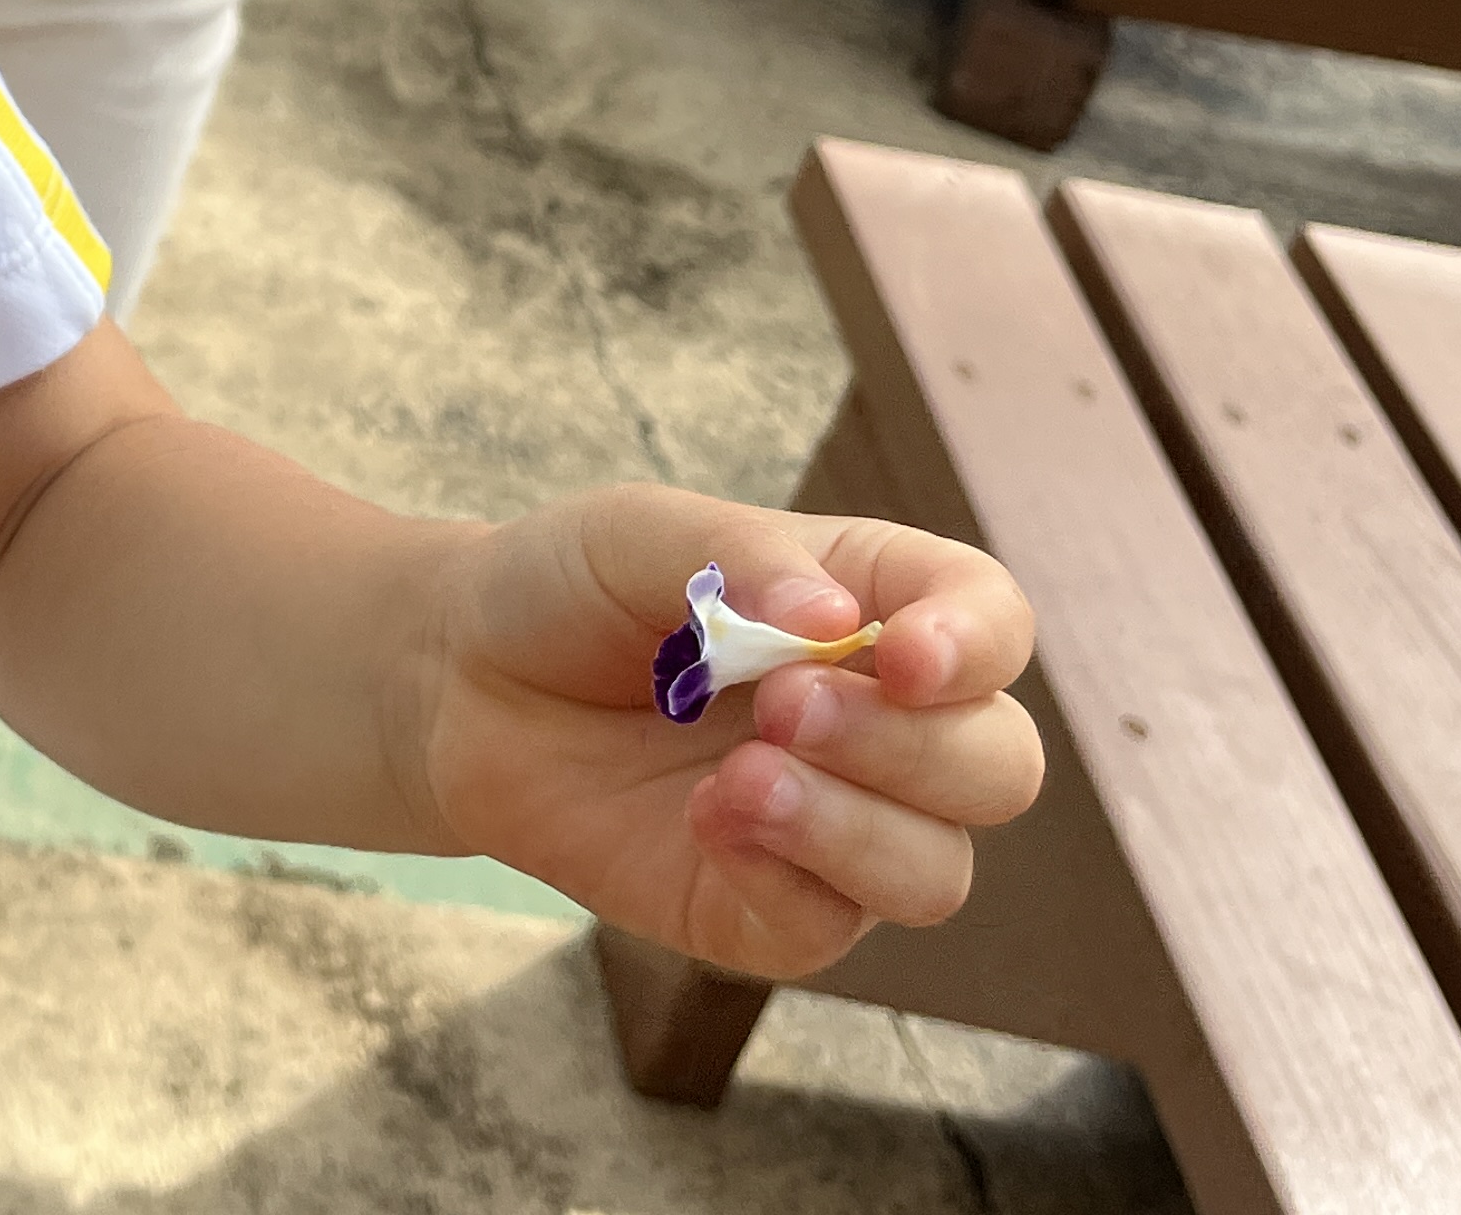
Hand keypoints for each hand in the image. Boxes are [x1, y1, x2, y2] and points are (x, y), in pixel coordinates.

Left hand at [416, 487, 1041, 981]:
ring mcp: (836, 828)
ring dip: (854, 826)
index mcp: (875, 608)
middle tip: (784, 704)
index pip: (991, 623)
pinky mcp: (770, 911)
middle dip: (911, 746)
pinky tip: (703, 822)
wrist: (463, 683)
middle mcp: (882, 725)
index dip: (977, 644)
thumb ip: (742, 558)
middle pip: (997, 766)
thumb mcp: (639, 532)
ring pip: (937, 871)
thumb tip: (838, 622)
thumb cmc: (570, 591)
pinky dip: (782, 879)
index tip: (903, 654)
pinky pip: (831, 929)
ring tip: (740, 778)